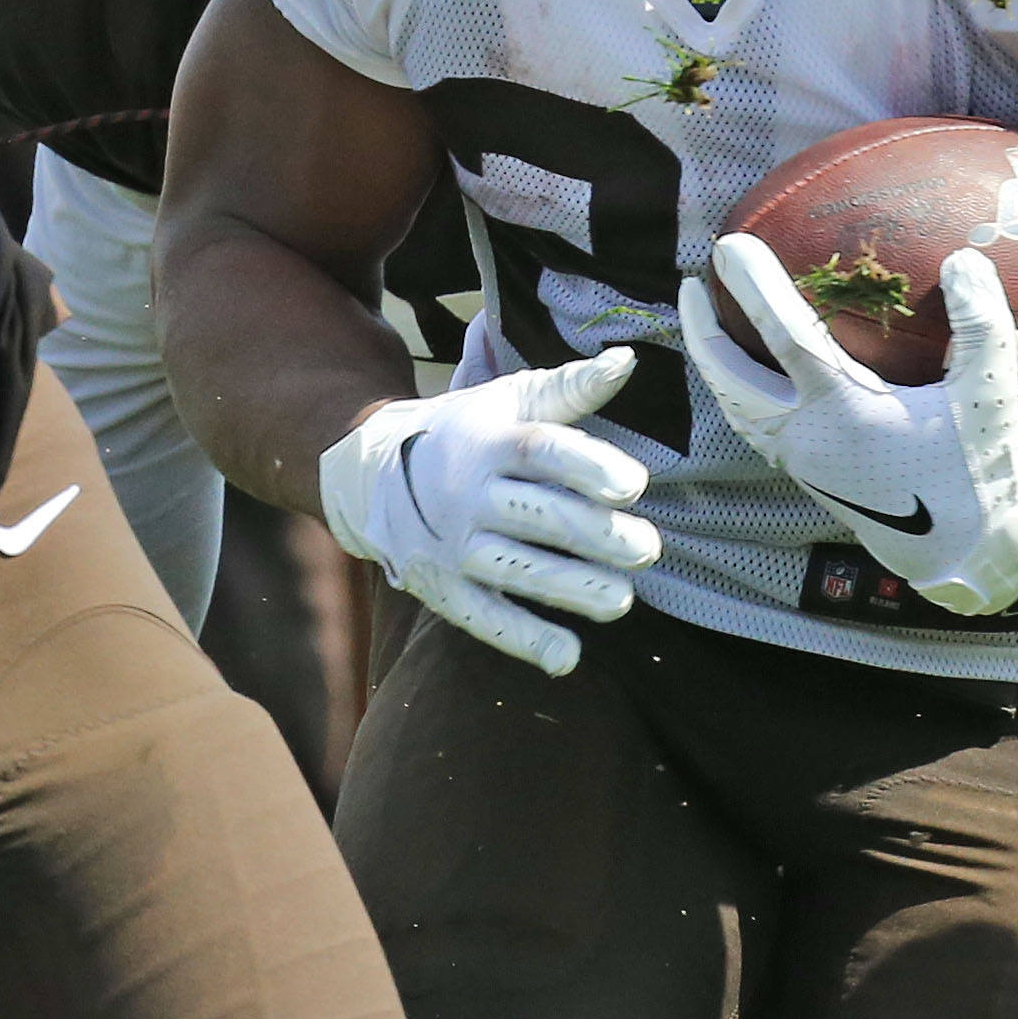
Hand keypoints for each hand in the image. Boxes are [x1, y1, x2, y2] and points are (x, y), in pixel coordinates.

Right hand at [317, 350, 660, 677]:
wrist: (370, 472)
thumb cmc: (463, 432)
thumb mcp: (507, 400)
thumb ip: (569, 388)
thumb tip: (628, 361)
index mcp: (490, 440)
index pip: (542, 450)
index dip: (590, 467)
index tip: (635, 485)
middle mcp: (469, 492)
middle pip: (539, 516)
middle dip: (598, 535)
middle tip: (647, 548)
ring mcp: (454, 544)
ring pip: (516, 570)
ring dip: (571, 588)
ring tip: (621, 600)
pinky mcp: (444, 588)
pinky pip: (484, 618)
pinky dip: (524, 639)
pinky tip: (567, 657)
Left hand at [681, 235, 1017, 618]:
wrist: (965, 551)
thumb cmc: (977, 470)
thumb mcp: (989, 396)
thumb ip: (981, 325)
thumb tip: (963, 258)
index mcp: (844, 410)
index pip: (784, 335)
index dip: (754, 287)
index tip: (727, 246)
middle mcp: (807, 435)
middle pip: (728, 378)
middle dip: (701, 330)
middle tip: (690, 284)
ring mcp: (800, 459)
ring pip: (733, 406)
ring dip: (711, 363)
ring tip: (704, 324)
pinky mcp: (805, 475)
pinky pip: (752, 426)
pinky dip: (736, 392)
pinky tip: (746, 373)